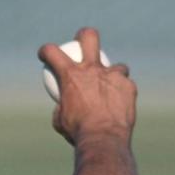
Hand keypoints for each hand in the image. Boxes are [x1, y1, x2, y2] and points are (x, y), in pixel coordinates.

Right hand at [39, 27, 136, 146]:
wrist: (103, 138)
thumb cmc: (77, 131)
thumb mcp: (59, 119)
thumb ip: (62, 105)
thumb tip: (64, 104)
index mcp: (70, 76)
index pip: (52, 52)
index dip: (46, 51)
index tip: (45, 55)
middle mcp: (92, 70)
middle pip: (89, 37)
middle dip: (84, 35)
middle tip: (82, 43)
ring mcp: (113, 76)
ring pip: (116, 66)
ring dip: (112, 75)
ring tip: (110, 90)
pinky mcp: (128, 86)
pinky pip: (125, 85)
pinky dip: (121, 93)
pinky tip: (119, 104)